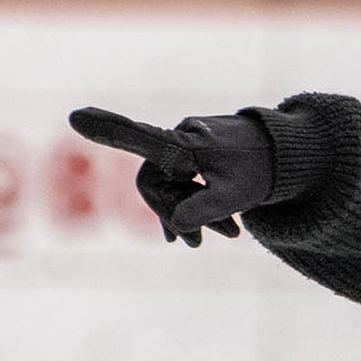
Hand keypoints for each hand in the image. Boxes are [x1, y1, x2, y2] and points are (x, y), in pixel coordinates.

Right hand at [68, 107, 274, 246]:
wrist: (284, 153)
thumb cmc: (261, 169)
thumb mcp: (237, 195)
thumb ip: (205, 211)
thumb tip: (177, 225)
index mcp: (185, 143)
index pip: (140, 139)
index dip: (108, 130)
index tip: (76, 116)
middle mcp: (177, 139)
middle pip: (153, 183)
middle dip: (173, 216)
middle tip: (195, 245)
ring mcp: (182, 148)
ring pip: (168, 188)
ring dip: (190, 216)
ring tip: (228, 236)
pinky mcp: (189, 157)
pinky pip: (178, 186)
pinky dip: (193, 208)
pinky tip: (202, 235)